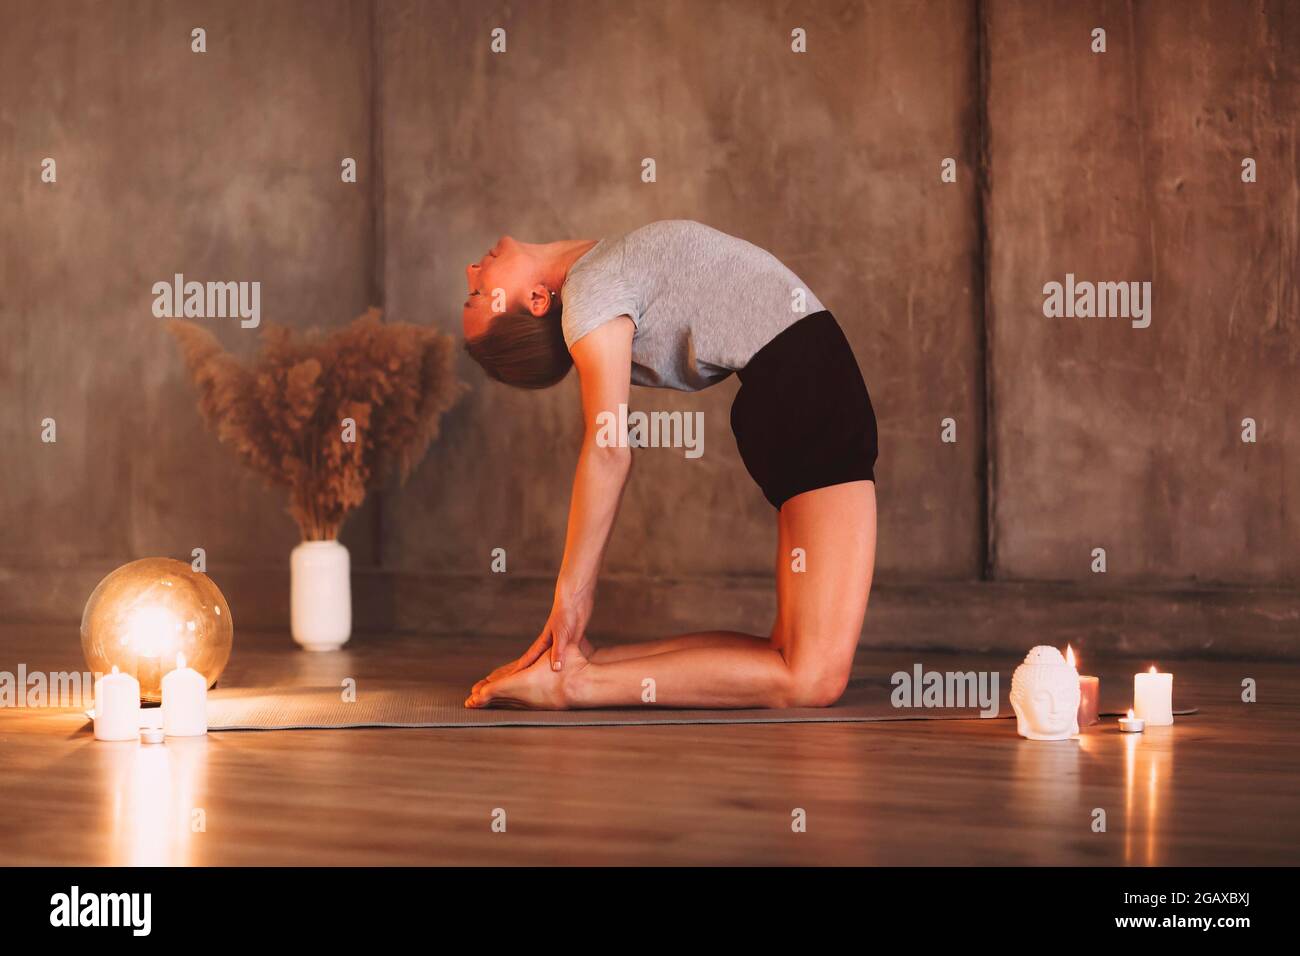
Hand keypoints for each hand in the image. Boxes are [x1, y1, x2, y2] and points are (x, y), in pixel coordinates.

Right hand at [467, 592, 594, 699]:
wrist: (575, 598)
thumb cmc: (567, 614)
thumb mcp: (562, 634)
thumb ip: (559, 651)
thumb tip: (555, 669)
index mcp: (542, 643)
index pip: (526, 662)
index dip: (515, 674)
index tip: (501, 685)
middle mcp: (546, 644)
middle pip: (529, 662)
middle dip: (516, 672)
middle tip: (501, 681)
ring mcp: (555, 643)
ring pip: (543, 661)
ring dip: (535, 671)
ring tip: (525, 680)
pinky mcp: (567, 641)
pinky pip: (558, 657)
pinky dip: (554, 664)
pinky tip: (556, 670)